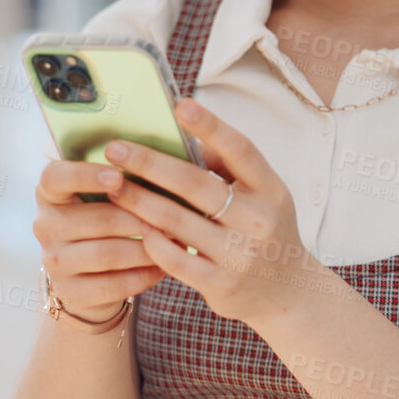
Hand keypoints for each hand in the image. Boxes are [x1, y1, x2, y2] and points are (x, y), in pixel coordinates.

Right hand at [32, 158, 168, 321]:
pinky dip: (143, 275)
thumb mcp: (113, 190)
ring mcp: (53, 260)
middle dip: (139, 217)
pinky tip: (164, 266)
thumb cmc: (113, 215)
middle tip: (173, 216)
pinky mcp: (69, 291)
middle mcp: (44, 224)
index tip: (118, 176)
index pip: (55, 176)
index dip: (85, 175)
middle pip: (94, 219)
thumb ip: (128, 168)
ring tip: (176, 241)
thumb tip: (170, 149)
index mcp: (49, 190)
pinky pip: (113, 285)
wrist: (94, 273)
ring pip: (108, 253)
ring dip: (147, 248)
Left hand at [100, 99, 320, 325]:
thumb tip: (181, 139)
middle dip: (149, 163)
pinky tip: (135, 227)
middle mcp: (258, 220)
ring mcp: (239, 254)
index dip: (211, 127)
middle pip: (195, 183)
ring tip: (113, 186)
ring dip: (138, 200)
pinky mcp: (220, 284)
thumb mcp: (262, 196)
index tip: (180, 105)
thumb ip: (227, 168)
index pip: (241, 150)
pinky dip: (151, 240)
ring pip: (175, 220)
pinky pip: (173, 258)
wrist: (285, 293)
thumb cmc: (265, 232)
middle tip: (114, 149)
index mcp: (271, 190)